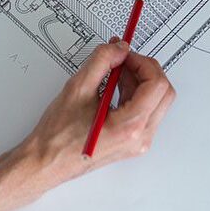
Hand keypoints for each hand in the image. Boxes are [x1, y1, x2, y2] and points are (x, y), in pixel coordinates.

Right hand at [18, 41, 175, 193]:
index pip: (156, 84)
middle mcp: (140, 138)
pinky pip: (144, 112)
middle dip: (145, 70)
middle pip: (163, 93)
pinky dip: (134, 94)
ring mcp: (137, 142)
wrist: (46, 162)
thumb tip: (119, 48)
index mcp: (130, 127)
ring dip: (139, 81)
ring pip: (155, 102)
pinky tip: (114, 85)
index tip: (125, 54)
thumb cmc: (58, 136)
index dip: (142, 62)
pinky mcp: (131, 142)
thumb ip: (102, 61)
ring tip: (114, 71)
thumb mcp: (78, 88)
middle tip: (123, 59)